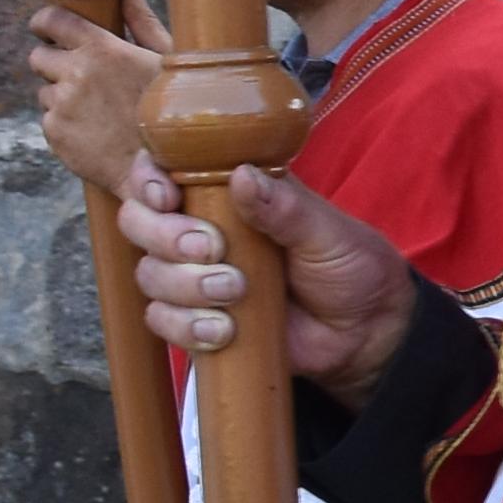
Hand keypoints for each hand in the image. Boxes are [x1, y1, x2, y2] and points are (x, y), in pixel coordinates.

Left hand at [25, 1, 169, 194]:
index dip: (46, 22)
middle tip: (80, 76)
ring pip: (45, 90)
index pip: (51, 20)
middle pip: (39, 56)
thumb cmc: (175, 111)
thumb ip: (140, 18)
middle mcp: (75, 74)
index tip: (47, 28)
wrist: (165, 172)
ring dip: (62, 95)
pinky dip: (65, 123)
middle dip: (55, 62)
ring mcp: (60, 106)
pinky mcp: (53, 134)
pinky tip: (94, 131)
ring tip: (96, 111)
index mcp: (102, 49)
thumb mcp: (167, 60)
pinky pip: (49, 119)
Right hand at [120, 157, 416, 401]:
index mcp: (229, 192)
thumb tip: (241, 175)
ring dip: (183, 285)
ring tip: (236, 291)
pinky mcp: (198, 319)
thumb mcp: (327, 231)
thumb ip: (285, 207)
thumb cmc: (351, 266)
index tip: (166, 195)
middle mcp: (202, 228)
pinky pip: (162, 321)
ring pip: (149, 273)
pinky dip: (186, 327)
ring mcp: (195, 275)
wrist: (365, 332)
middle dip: (163, 235)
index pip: (162, 170)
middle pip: (137, 221)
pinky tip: (225, 331)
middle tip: (210, 248)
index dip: (147, 179)